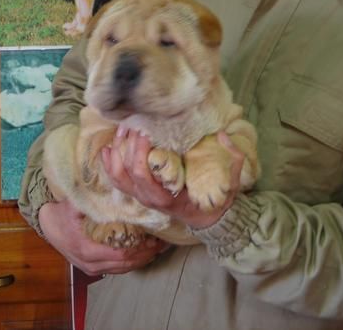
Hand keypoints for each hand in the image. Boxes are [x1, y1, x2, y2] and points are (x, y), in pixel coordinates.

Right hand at [39, 200, 167, 275]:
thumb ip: (91, 197)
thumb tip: (112, 184)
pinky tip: (142, 254)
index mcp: (87, 248)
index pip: (121, 253)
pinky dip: (131, 263)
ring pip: (122, 269)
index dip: (140, 248)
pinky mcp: (91, 269)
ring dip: (141, 260)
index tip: (154, 239)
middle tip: (161, 244)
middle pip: (125, 264)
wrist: (45, 225)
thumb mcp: (73, 203)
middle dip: (145, 255)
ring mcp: (90, 268)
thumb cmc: (60, 213)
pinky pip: (116, 270)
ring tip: (156, 249)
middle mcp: (90, 263)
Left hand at [101, 127, 244, 228]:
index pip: (142, 174)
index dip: (138, 151)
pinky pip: (117, 180)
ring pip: (117, 175)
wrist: (206, 218)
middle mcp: (148, 198)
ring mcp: (140, 196)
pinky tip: (108, 147)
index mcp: (165, 197)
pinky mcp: (137, 192)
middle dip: (127, 144)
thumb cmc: (216, 200)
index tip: (147, 130)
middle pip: (126, 170)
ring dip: (117, 150)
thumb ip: (233, 160)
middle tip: (136, 123)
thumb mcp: (231, 184)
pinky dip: (109, 163)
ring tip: (124, 128)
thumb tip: (222, 136)